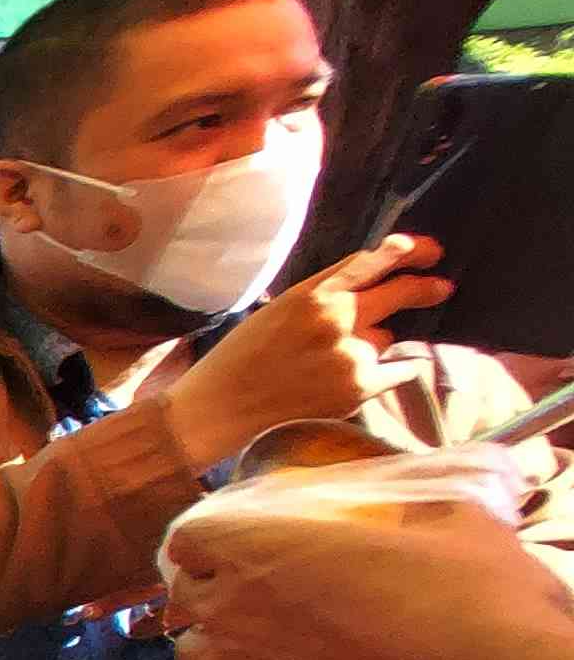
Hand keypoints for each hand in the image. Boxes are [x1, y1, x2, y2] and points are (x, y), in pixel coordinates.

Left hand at [162, 495, 572, 659]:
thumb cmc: (458, 590)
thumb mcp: (444, 517)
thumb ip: (408, 506)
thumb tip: (415, 505)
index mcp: (254, 542)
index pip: (191, 535)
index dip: (215, 539)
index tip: (245, 542)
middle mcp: (227, 602)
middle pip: (188, 592)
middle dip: (217, 588)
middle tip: (268, 591)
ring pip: (194, 650)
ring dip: (221, 641)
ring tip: (271, 640)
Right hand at [163, 235, 452, 467]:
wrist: (219, 409)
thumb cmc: (239, 359)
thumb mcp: (275, 312)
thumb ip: (320, 297)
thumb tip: (370, 291)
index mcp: (311, 295)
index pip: (372, 261)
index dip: (407, 251)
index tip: (428, 250)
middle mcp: (336, 320)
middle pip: (397, 293)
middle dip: (424, 289)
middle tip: (441, 288)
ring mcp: (351, 355)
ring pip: (385, 339)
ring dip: (372, 346)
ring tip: (329, 366)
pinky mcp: (359, 387)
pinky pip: (397, 370)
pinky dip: (392, 371)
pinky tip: (371, 376)